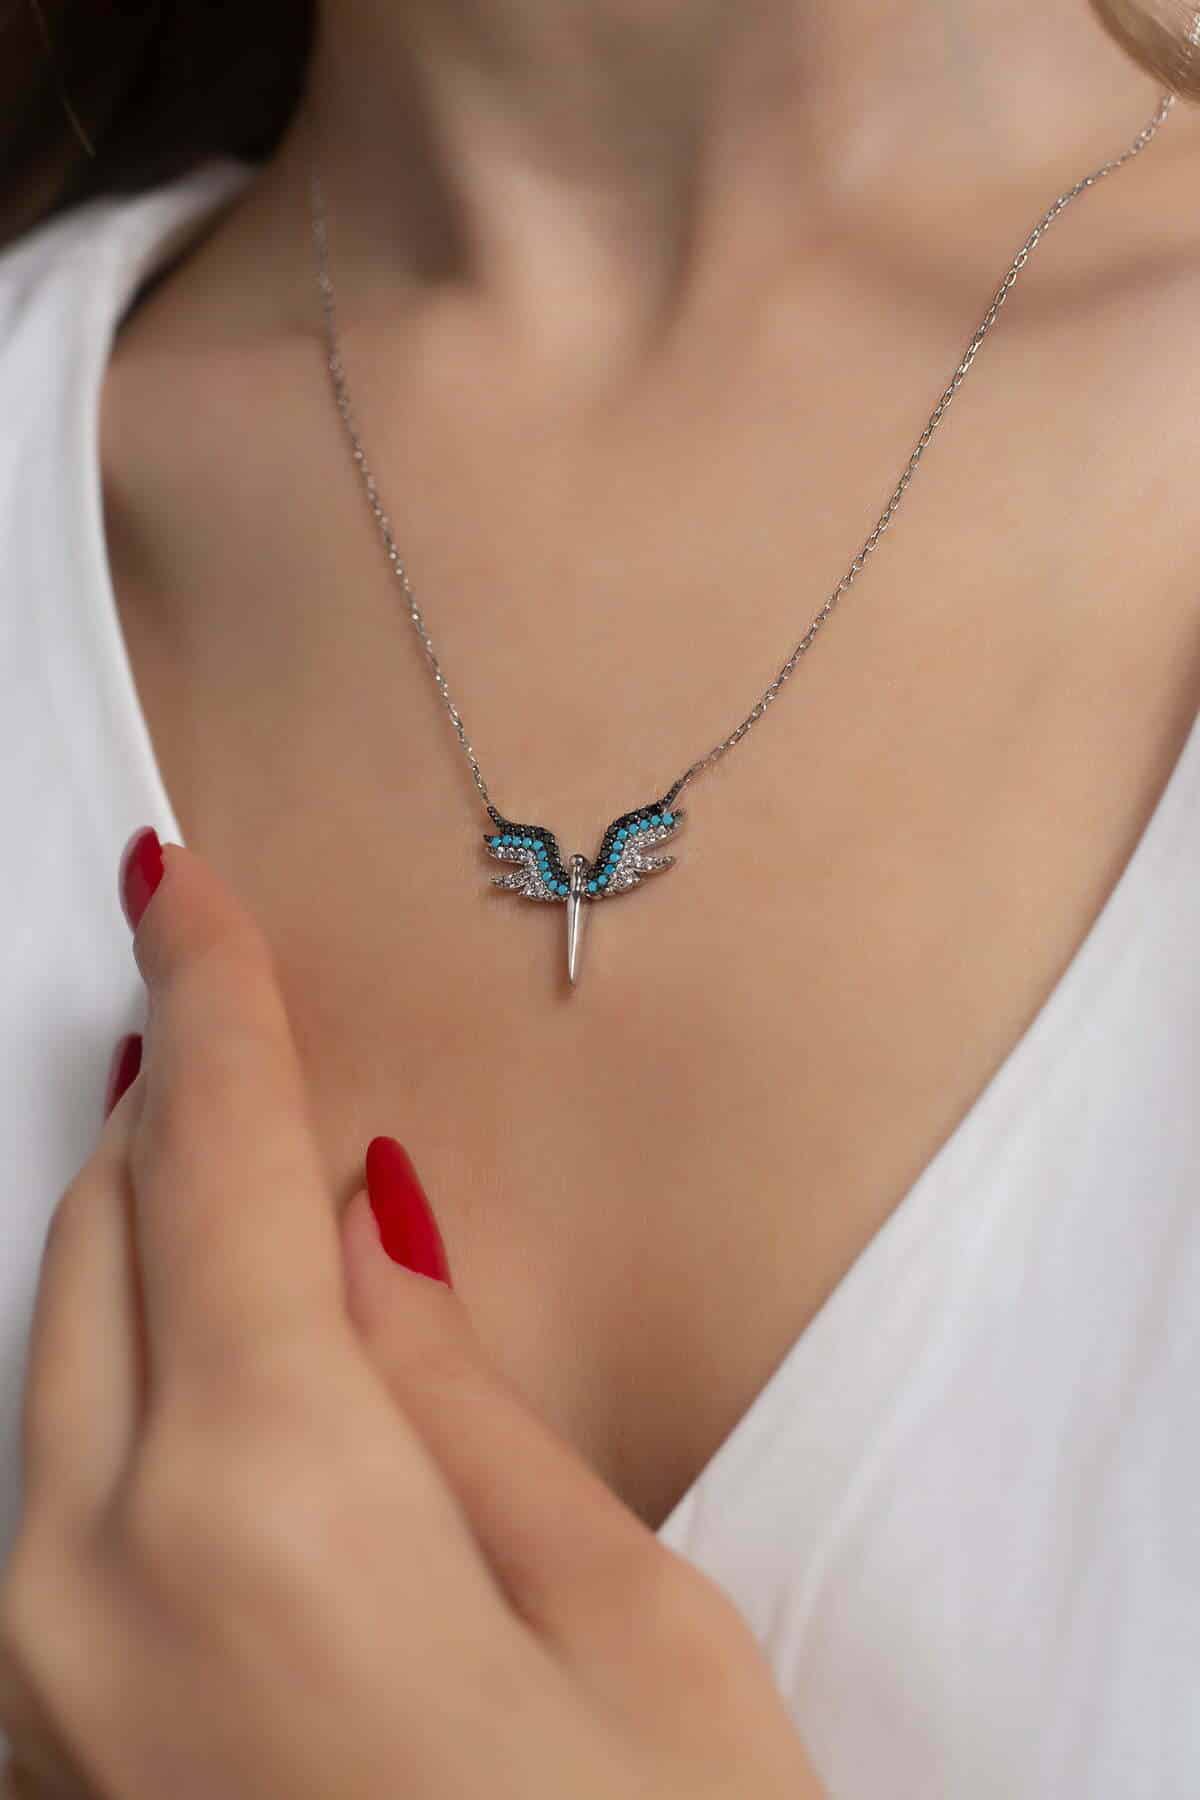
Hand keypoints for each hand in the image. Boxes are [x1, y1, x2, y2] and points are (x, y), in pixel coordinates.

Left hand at [0, 842, 823, 1798]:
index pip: (214, 1171)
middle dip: (167, 1101)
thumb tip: (372, 1228)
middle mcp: (87, 1592)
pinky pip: (50, 1501)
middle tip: (221, 1001)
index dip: (209, 1001)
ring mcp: (37, 1695)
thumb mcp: (627, 1625)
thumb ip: (460, 1405)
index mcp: (264, 1512)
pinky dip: (123, 1389)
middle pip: (100, 1246)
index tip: (177, 885)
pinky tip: (214, 1368)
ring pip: (57, 1366)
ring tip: (234, 1163)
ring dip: (138, 1241)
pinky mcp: (43, 1768)